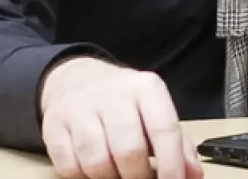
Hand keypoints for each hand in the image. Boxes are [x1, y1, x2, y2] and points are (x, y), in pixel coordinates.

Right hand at [39, 57, 202, 178]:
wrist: (74, 78)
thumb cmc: (123, 102)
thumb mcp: (154, 111)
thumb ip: (178, 143)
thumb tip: (193, 174)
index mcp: (145, 88)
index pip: (164, 130)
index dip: (172, 166)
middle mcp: (113, 94)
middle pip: (129, 151)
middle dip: (137, 178)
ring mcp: (80, 108)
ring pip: (97, 162)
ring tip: (117, 174)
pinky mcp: (54, 125)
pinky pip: (69, 166)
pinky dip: (83, 177)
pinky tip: (92, 170)